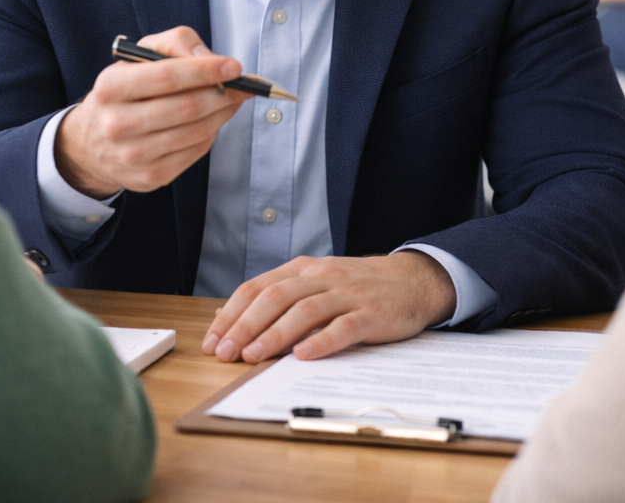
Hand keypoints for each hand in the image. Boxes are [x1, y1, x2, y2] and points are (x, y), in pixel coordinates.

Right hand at [55, 26, 250, 197]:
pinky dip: (212, 133)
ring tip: (233, 99)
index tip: (235, 66)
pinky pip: (196, 152)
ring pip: (197, 132)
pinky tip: (212, 120)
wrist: (92, 143)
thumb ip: (176, 43)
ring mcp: (133, 155)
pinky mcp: (150, 177)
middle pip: (187, 108)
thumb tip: (209, 58)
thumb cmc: (125, 91)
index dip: (206, 71)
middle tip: (245, 85)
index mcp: (111, 87)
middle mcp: (117, 124)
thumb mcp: (139, 56)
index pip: (167, 77)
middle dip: (224, 94)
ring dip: (224, 113)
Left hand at [201, 252, 455, 363]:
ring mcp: (347, 294)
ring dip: (275, 334)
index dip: (232, 314)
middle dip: (246, 325)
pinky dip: (322, 341)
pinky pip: (343, 327)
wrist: (413, 280)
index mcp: (303, 269)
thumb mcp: (315, 282)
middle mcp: (321, 277)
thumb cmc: (357, 287)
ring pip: (305, 311)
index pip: (258, 287)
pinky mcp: (371, 314)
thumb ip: (278, 296)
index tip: (212, 340)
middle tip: (226, 352)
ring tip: (253, 356)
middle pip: (275, 297)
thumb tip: (229, 315)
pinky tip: (303, 355)